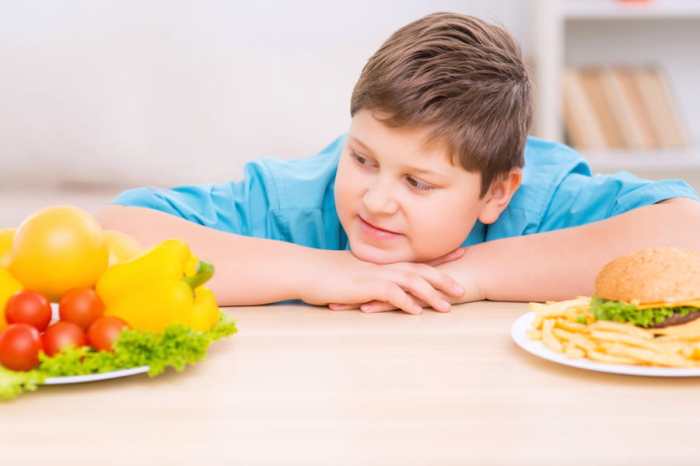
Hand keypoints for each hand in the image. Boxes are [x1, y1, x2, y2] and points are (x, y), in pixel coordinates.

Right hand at [300, 250, 465, 314]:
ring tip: (446, 307)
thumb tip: (381, 286)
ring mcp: (375, 275)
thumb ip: (372, 277)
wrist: (308, 271)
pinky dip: (405, 302)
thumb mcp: (355, 274)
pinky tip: (417, 312)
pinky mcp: (365, 286)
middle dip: (444, 278)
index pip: (416, 259)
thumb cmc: (328, 275)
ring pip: (411, 282)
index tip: (461, 254)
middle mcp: (384, 267)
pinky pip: (390, 294)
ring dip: (430, 295)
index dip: (440, 259)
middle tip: (463, 289)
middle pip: (420, 270)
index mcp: (383, 263)